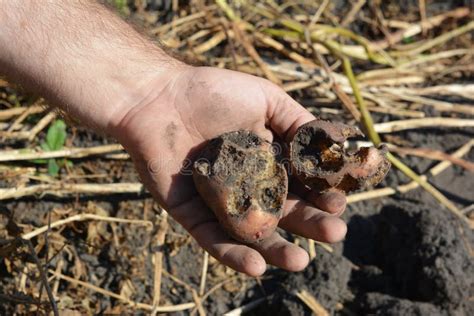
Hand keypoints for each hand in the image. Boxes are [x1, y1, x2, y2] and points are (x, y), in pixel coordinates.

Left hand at [111, 66, 346, 275]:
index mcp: (268, 160)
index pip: (301, 183)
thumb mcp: (265, 99)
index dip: (321, 193)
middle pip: (283, 211)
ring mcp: (221, 202)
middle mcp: (248, 185)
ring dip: (276, 250)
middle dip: (310, 224)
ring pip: (252, 233)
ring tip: (299, 262)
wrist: (159, 98)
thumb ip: (298, 122)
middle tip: (334, 233)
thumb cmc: (212, 94)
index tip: (338, 200)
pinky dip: (233, 254)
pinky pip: (213, 239)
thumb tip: (335, 144)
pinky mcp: (192, 215)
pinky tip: (257, 267)